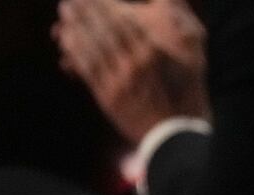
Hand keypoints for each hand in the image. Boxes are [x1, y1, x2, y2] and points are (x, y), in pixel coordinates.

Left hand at [53, 0, 207, 143]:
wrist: (174, 124)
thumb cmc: (184, 84)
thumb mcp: (190, 46)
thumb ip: (175, 19)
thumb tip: (165, 0)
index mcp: (152, 49)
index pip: (122, 22)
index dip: (103, 7)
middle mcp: (134, 62)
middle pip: (104, 32)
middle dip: (84, 14)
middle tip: (68, 0)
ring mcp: (119, 79)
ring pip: (92, 49)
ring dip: (75, 30)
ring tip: (63, 15)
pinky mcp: (107, 95)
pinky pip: (88, 70)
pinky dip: (75, 55)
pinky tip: (64, 43)